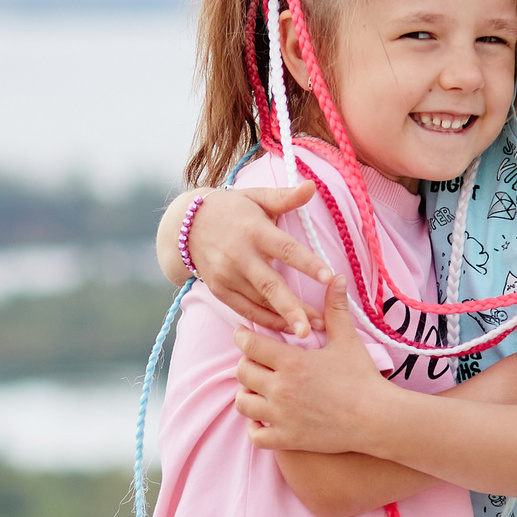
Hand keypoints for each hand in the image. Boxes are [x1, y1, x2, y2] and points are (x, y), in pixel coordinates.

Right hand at [188, 184, 333, 335]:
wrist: (187, 225)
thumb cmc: (233, 209)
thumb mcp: (257, 197)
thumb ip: (286, 197)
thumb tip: (312, 185)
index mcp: (254, 230)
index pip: (285, 248)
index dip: (308, 263)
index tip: (329, 277)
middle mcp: (239, 255)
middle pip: (270, 286)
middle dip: (292, 308)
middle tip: (314, 326)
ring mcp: (227, 275)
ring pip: (260, 302)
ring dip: (285, 318)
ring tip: (311, 331)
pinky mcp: (219, 290)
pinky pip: (246, 309)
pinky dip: (266, 320)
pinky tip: (286, 328)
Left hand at [233, 276, 386, 454]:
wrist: (378, 418)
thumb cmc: (363, 378)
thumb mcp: (348, 340)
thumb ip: (336, 308)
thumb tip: (337, 276)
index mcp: (292, 362)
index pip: (249, 345)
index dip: (243, 337)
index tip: (244, 334)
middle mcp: (281, 389)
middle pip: (242, 372)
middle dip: (247, 364)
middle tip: (257, 361)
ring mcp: (282, 416)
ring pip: (243, 403)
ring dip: (247, 394)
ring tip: (259, 388)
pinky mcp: (288, 439)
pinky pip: (255, 435)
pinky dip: (255, 427)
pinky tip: (264, 418)